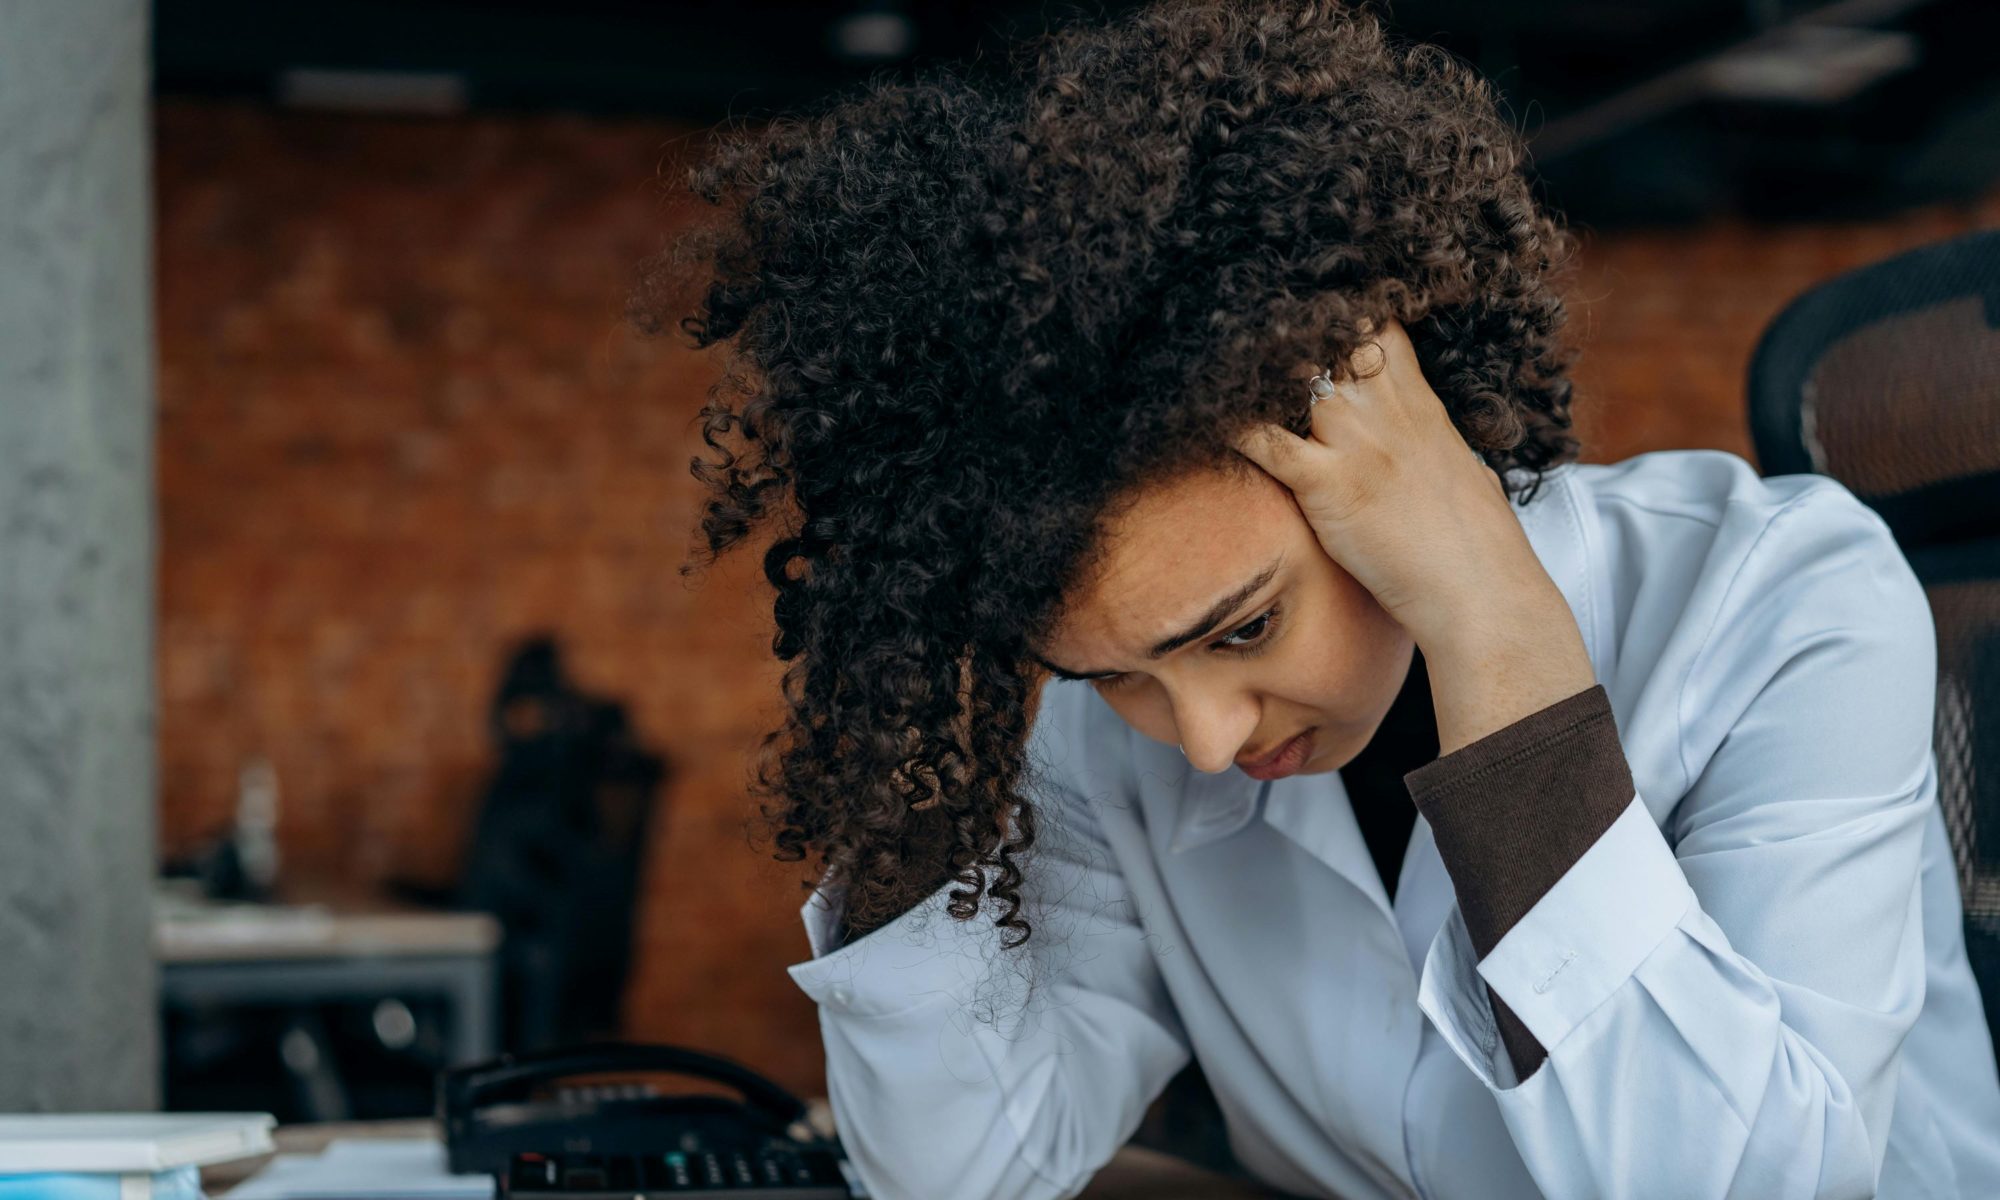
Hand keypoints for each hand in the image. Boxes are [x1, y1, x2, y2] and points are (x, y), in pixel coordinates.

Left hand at [1231, 317, 1553, 647]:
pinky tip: (1206, 420)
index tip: (1310, 319)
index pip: (1378, 327)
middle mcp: (1385, 410)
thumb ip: (1438, 449)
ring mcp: (1355, 443)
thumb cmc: (1476, 545)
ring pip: (1292, 376)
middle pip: (1331, 335)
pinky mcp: (1327, 484)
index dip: (1343, 315)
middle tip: (1248, 331)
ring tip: (1217, 364)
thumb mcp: (1464, 472)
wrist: (1479, 592)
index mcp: (1419, 404)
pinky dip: (1232, 429)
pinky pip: (1266, 442)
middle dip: (1291, 331)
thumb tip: (1442, 454)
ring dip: (1254, 373)